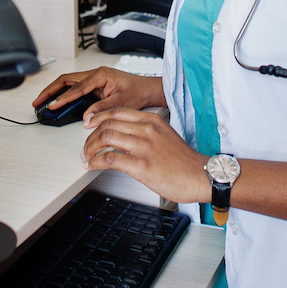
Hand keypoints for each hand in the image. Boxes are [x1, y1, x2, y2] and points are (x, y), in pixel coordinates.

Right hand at [31, 67, 165, 123]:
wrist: (146, 89)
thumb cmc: (137, 92)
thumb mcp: (120, 103)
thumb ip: (102, 109)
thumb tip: (86, 118)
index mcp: (100, 75)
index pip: (77, 87)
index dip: (63, 98)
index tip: (52, 106)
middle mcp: (94, 74)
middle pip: (66, 80)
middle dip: (50, 91)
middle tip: (38, 102)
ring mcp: (93, 78)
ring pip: (68, 82)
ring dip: (54, 91)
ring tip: (42, 102)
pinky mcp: (93, 84)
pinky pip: (73, 87)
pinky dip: (63, 94)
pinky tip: (56, 101)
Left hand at [82, 107, 208, 204]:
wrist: (200, 176)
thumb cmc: (184, 161)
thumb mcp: (165, 135)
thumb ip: (146, 131)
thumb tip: (125, 135)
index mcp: (152, 120)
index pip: (117, 111)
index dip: (98, 117)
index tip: (89, 124)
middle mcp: (146, 129)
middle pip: (107, 124)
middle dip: (90, 136)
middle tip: (86, 145)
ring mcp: (143, 146)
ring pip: (105, 138)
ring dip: (89, 148)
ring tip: (86, 156)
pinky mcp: (141, 165)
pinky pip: (109, 159)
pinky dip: (95, 162)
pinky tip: (92, 165)